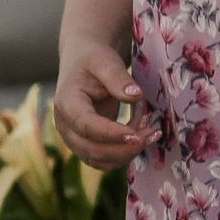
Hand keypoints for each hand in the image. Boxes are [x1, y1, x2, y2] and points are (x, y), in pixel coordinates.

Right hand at [55, 37, 159, 166]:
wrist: (84, 62)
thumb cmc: (93, 59)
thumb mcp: (104, 60)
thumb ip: (118, 77)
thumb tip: (135, 95)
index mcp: (66, 103)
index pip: (86, 126)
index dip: (111, 134)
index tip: (137, 135)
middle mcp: (66, 126)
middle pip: (92, 149)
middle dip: (124, 147)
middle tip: (153, 132)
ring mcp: (74, 139)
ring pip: (100, 160)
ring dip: (127, 153)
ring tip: (150, 131)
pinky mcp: (87, 145)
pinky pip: (106, 161)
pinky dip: (125, 154)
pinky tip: (141, 135)